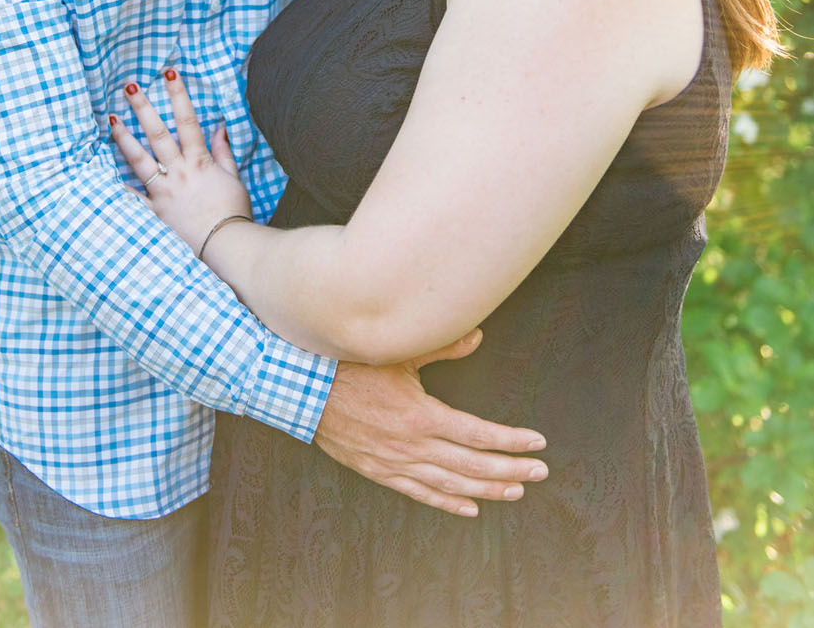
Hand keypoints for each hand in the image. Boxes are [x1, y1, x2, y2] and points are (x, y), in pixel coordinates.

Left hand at [111, 71, 252, 253]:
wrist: (227, 247)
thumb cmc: (233, 214)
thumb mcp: (234, 178)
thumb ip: (223, 152)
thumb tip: (220, 127)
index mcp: (200, 162)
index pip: (188, 120)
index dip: (178, 94)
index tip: (169, 72)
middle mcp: (179, 173)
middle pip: (158, 134)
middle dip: (143, 108)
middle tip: (129, 87)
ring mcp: (163, 193)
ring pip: (139, 160)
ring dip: (124, 138)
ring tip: (111, 119)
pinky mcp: (154, 213)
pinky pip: (131, 198)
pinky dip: (116, 187)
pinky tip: (99, 175)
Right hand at [314, 330, 547, 516]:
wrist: (304, 389)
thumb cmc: (351, 364)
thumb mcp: (399, 351)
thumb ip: (442, 346)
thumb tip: (477, 335)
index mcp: (420, 415)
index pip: (478, 434)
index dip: (510, 442)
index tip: (537, 443)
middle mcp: (412, 446)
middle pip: (472, 465)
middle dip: (510, 470)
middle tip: (539, 473)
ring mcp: (396, 463)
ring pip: (451, 485)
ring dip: (486, 490)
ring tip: (515, 491)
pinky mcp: (380, 471)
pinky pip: (420, 494)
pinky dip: (447, 503)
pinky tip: (470, 508)